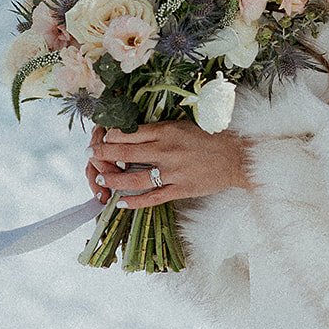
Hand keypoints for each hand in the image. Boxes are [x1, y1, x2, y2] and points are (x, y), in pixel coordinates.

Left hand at [86, 120, 252, 208]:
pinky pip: (152, 198)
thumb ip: (160, 130)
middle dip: (102, 154)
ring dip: (113, 180)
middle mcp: (166, 151)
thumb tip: (133, 133)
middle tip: (91, 154)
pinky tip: (122, 203)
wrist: (236, 157)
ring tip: (100, 180)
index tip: (101, 137)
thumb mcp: (184, 125)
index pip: (129, 133)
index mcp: (167, 131)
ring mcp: (172, 172)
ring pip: (133, 179)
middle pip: (124, 153)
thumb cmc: (212, 137)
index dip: (110, 135)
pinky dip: (135, 202)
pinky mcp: (180, 189)